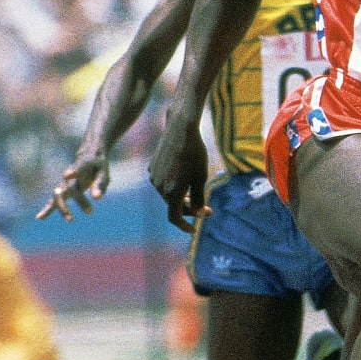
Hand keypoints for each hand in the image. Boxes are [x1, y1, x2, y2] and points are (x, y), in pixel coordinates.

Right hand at [36, 156, 109, 221]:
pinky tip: (40, 217)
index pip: (78, 167)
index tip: (67, 175)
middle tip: (90, 211)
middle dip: (77, 199)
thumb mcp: (103, 173)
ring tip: (70, 219)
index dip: (73, 171)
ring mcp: (65, 182)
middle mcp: (70, 174)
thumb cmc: (98, 166)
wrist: (87, 157)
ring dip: (64, 207)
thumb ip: (99, 184)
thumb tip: (97, 198)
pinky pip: (54, 200)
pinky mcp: (62, 190)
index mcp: (83, 164)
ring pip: (61, 195)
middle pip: (69, 187)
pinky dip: (48, 209)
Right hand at [149, 115, 210, 233]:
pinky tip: (184, 174)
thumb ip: (198, 198)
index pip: (174, 217)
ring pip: (168, 194)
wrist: (181, 129)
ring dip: (182, 197)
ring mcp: (154, 176)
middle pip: (173, 206)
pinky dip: (174, 185)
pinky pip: (163, 182)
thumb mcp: (201, 177)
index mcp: (172, 192)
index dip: (184, 226)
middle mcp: (159, 187)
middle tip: (208, 210)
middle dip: (190, 209)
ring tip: (196, 191)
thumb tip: (198, 215)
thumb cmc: (195, 154)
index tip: (194, 230)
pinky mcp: (152, 166)